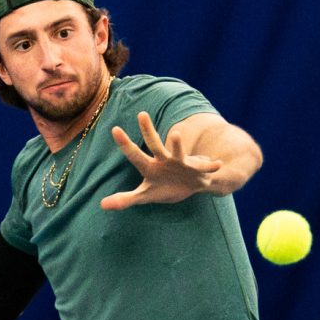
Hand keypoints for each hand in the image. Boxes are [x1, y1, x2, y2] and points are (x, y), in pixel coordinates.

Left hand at [101, 111, 219, 209]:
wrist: (191, 184)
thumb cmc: (165, 187)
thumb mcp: (145, 195)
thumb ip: (125, 199)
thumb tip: (101, 205)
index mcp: (150, 166)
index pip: (134, 155)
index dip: (125, 144)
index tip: (114, 129)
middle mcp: (164, 160)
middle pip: (154, 145)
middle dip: (147, 131)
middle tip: (141, 114)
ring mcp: (181, 164)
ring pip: (178, 153)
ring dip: (176, 145)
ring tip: (175, 134)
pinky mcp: (198, 170)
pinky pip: (205, 169)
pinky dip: (211, 167)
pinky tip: (217, 164)